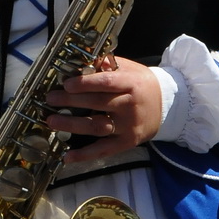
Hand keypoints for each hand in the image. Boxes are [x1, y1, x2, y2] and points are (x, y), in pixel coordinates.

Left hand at [44, 57, 163, 163]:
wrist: (168, 106)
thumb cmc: (142, 84)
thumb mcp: (129, 68)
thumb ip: (107, 65)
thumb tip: (81, 62)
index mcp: (131, 84)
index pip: (106, 83)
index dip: (85, 84)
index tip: (66, 84)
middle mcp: (130, 106)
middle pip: (97, 104)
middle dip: (71, 102)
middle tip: (51, 99)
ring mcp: (128, 126)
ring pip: (97, 127)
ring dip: (72, 125)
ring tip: (52, 122)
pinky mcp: (126, 142)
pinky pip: (104, 150)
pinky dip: (85, 155)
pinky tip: (67, 156)